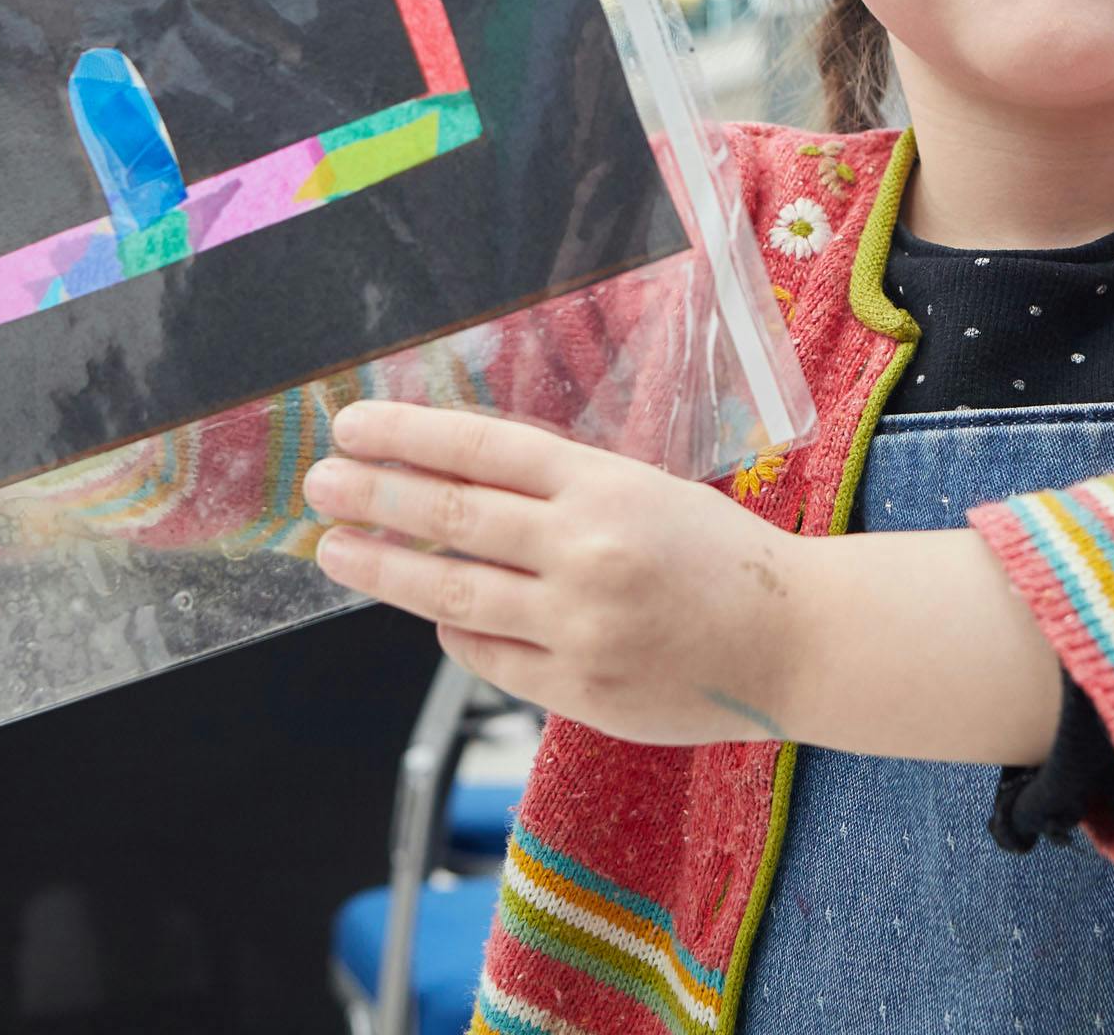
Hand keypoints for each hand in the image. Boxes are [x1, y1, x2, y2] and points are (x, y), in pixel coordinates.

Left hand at [301, 400, 809, 747]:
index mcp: (605, 486)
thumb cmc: (717, 558)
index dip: (409, 435)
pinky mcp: (578, 688)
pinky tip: (437, 611)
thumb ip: (558, 491)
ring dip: (384, 568)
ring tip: (337, 550)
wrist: (793, 642)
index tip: (353, 426)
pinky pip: (488, 654)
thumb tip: (451, 483)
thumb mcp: (643, 491)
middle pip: (452, 516)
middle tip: (320, 485)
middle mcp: (586, 551)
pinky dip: (454, 629)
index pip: (483, 449)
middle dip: (373, 497)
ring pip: (452, 592)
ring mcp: (579, 625)